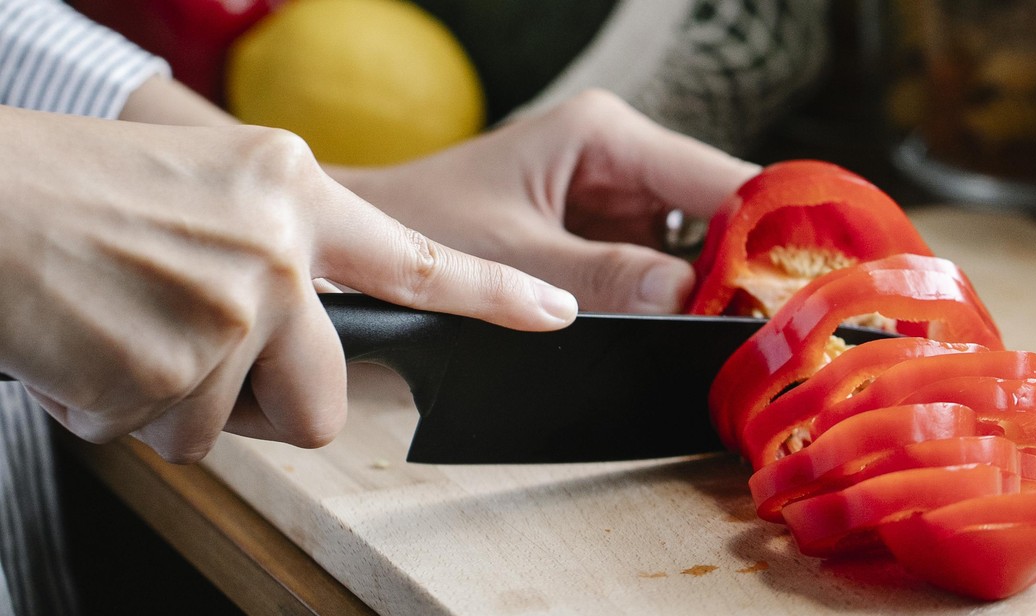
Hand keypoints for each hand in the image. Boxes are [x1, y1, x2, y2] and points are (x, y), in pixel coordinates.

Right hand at [0, 105, 576, 462]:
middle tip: (196, 356)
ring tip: (124, 330)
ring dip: (179, 401)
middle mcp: (280, 249)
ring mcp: (235, 310)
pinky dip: (128, 412)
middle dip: (267, 400)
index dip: (493, 295)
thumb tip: (308, 329)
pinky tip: (92, 350)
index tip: (552, 313)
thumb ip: (279, 250)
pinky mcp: (179, 370)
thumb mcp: (205, 187)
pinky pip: (174, 439)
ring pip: (239, 426)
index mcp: (294, 192)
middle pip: (328, 394)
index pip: (418, 259)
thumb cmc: (73, 193)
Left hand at [331, 90, 760, 312]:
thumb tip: (689, 299)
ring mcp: (615, 195)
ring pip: (698, 243)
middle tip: (779, 328)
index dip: (769, 230)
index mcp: (603, 136)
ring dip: (719, 288)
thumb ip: (600, 278)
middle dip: (749, 267)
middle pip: (719, 212)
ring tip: (745, 336)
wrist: (362, 239)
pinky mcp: (604, 233)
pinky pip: (662, 265)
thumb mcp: (513, 256)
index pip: (718, 178)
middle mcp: (619, 157)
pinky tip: (701, 332)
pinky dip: (681, 300)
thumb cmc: (419, 225)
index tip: (806, 286)